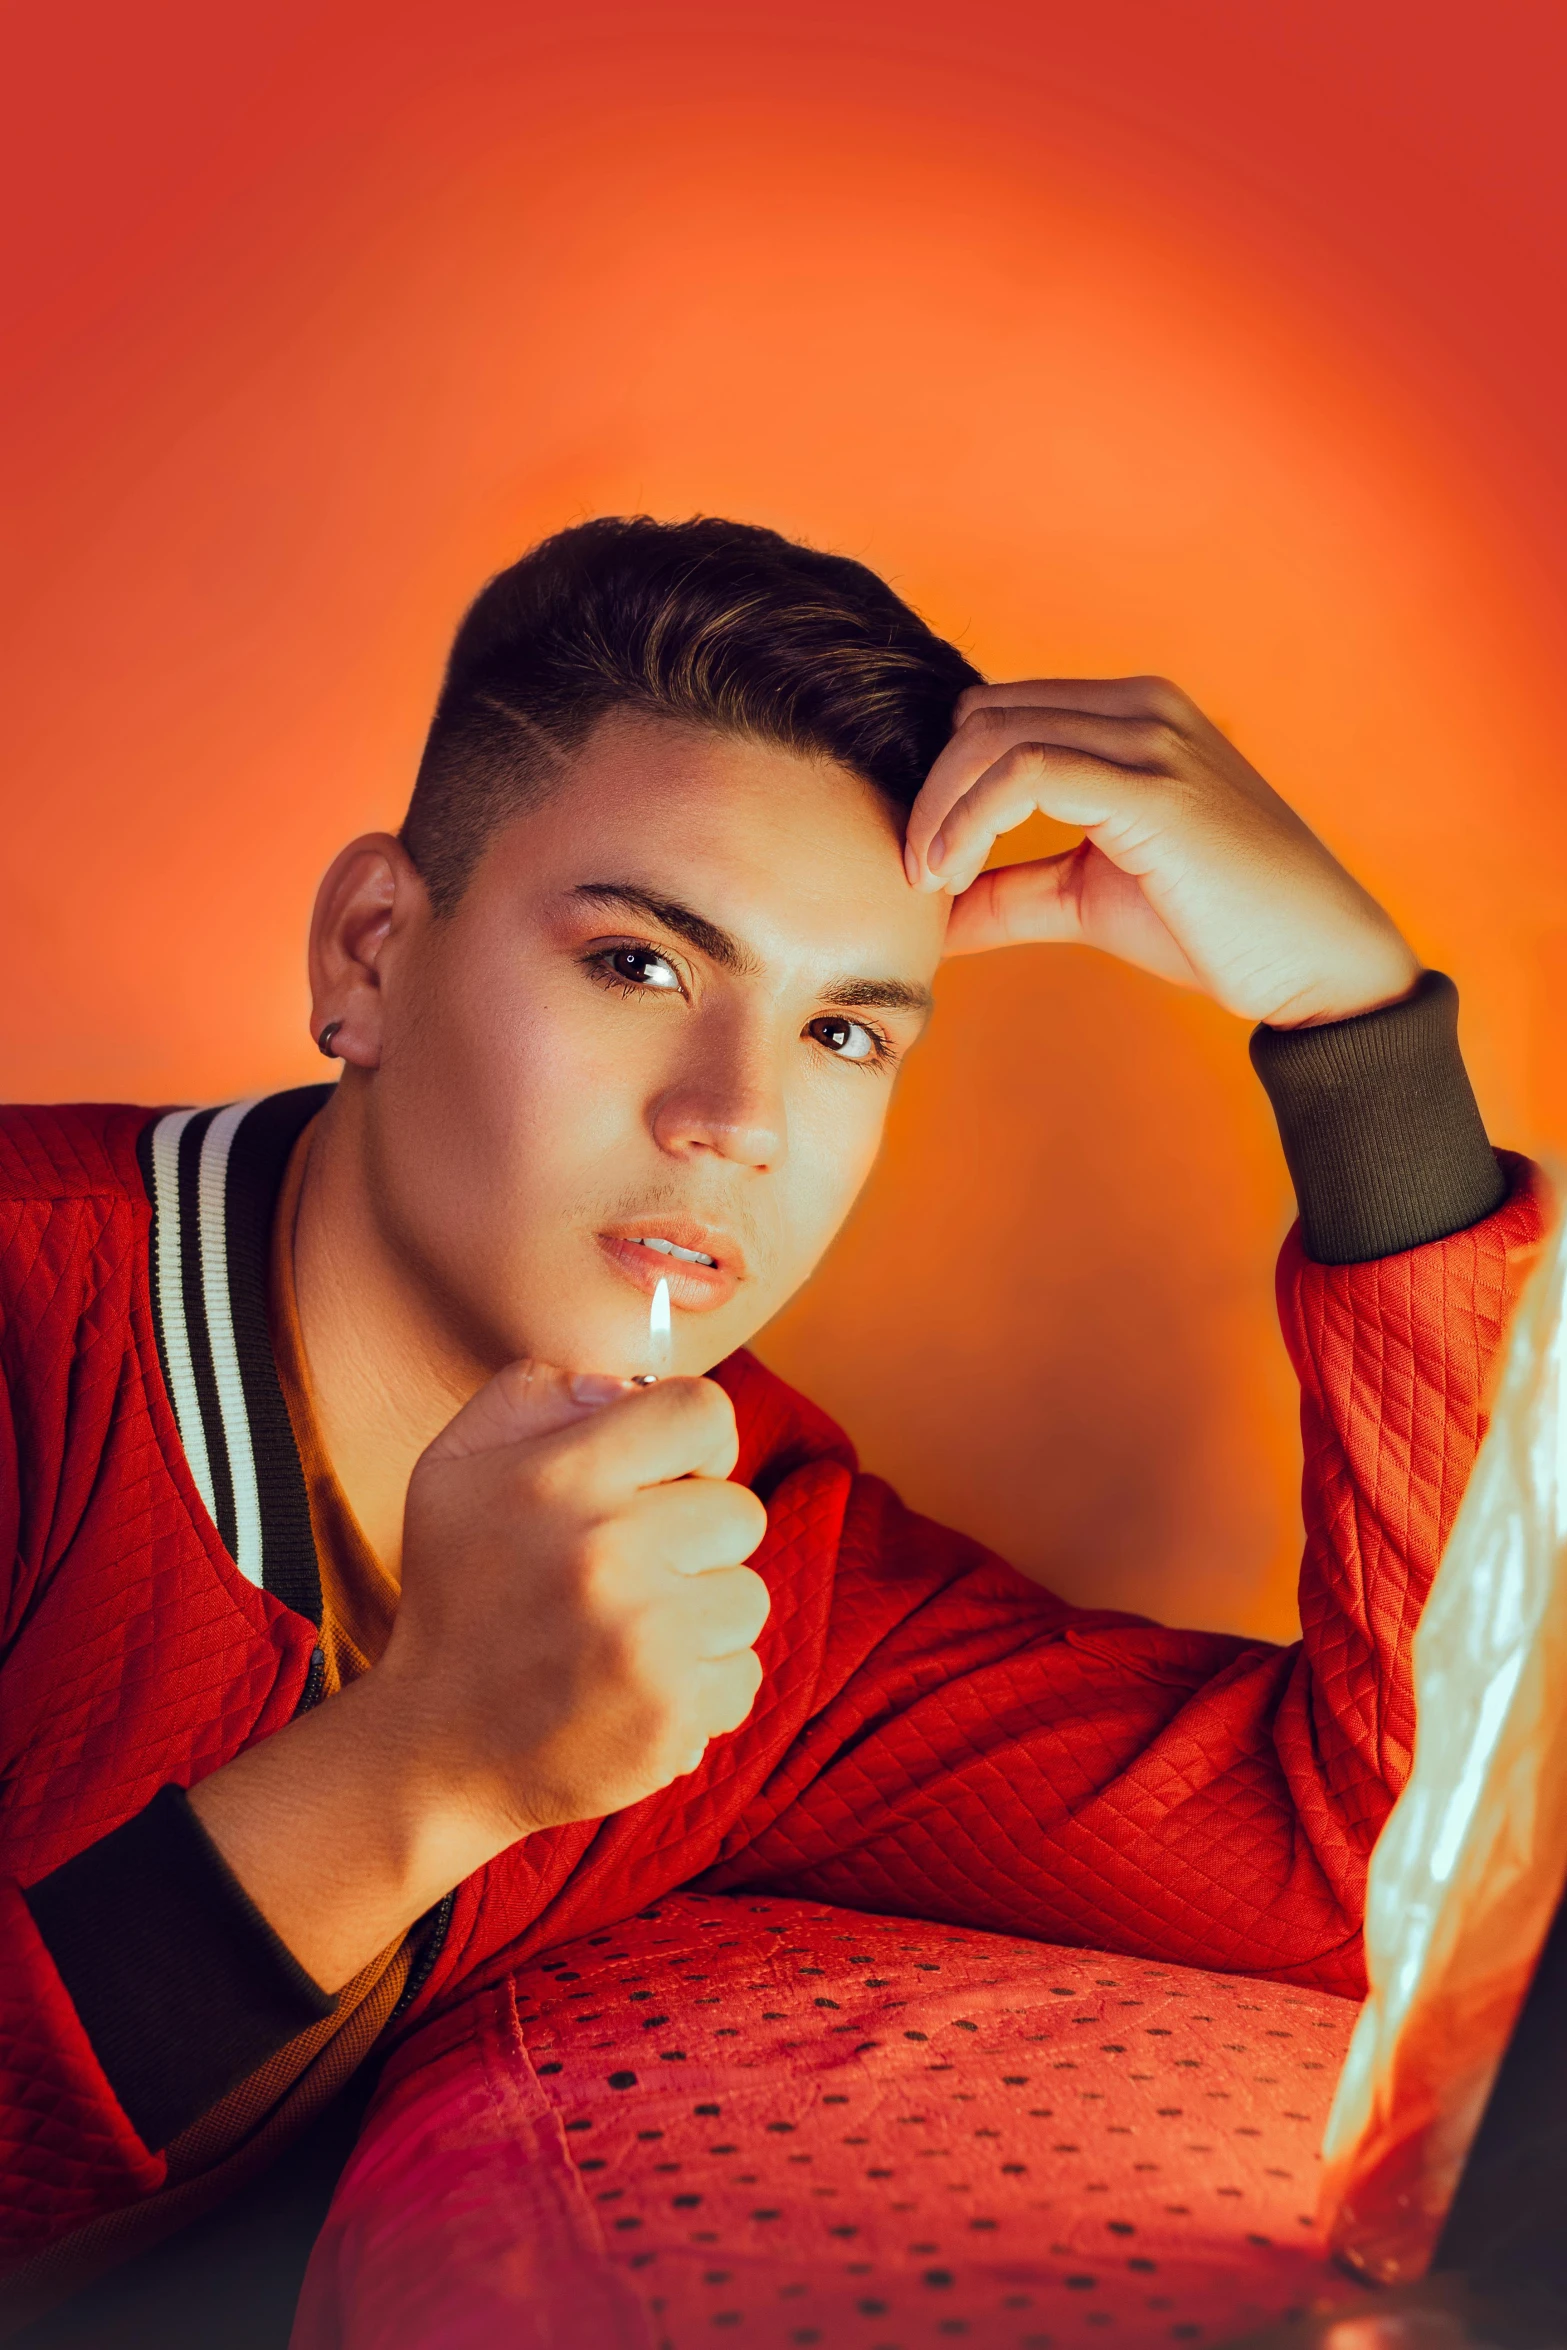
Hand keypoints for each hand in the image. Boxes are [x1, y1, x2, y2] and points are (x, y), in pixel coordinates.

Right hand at [383, 1362, 769, 1837]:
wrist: (431, 1752)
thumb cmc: (456, 1597)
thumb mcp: (455, 1468)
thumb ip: (537, 1395)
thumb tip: (629, 1382)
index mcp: (560, 1477)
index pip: (703, 1412)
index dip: (699, 1444)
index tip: (670, 1482)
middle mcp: (608, 1550)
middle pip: (740, 1511)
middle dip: (696, 1543)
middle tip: (631, 1577)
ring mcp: (646, 1638)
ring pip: (748, 1596)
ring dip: (701, 1618)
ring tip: (627, 1640)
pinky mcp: (672, 1713)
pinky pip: (744, 1672)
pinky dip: (702, 1688)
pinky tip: (634, 1692)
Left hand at [904, 676, 1420, 1027]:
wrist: (1317, 960)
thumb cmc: (1217, 926)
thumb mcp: (1088, 897)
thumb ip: (1009, 890)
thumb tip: (928, 912)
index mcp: (1132, 714)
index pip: (998, 710)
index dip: (942, 778)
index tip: (923, 856)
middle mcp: (1143, 707)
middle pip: (983, 714)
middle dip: (929, 791)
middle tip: (914, 873)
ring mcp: (1152, 740)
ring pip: (993, 735)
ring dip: (940, 810)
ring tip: (928, 880)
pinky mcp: (1154, 790)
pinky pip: (1026, 773)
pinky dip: (970, 821)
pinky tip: (954, 876)